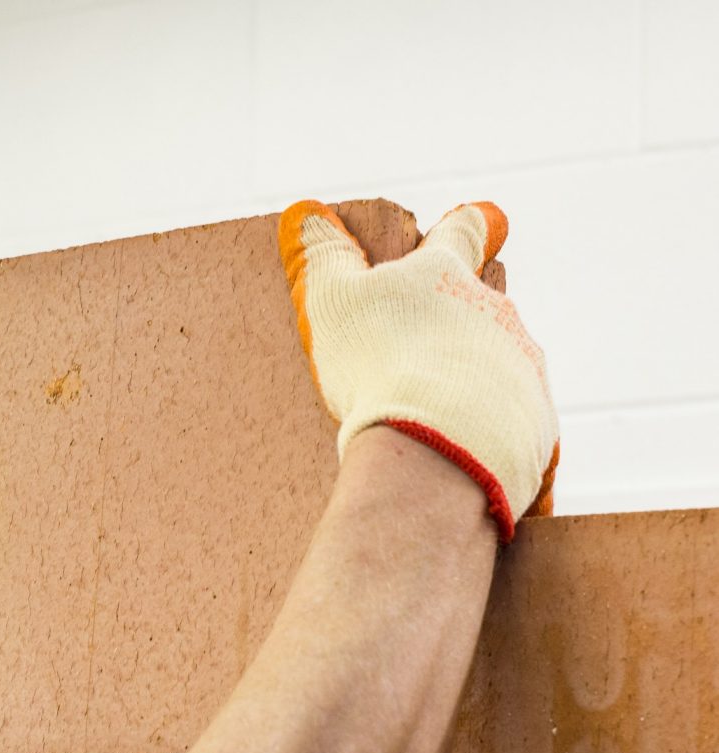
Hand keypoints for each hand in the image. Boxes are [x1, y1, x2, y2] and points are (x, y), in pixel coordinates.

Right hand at [278, 199, 558, 541]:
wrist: (439, 446)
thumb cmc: (377, 363)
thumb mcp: (332, 303)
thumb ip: (321, 258)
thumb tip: (307, 213)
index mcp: (446, 274)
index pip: (462, 232)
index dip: (467, 225)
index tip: (482, 219)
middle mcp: (494, 310)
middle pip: (483, 302)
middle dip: (461, 319)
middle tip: (430, 344)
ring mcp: (521, 364)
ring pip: (500, 361)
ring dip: (475, 376)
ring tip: (438, 410)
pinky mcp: (536, 417)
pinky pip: (514, 417)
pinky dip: (490, 426)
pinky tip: (462, 448)